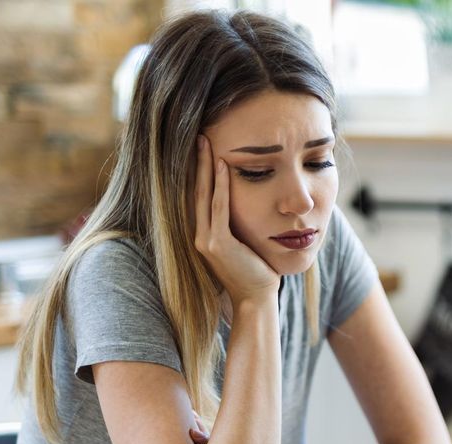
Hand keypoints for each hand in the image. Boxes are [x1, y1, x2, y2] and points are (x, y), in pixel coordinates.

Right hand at [193, 135, 279, 302]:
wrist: (256, 300)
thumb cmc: (257, 273)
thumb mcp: (245, 245)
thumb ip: (238, 226)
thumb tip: (250, 206)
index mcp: (205, 235)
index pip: (199, 197)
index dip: (198, 173)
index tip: (202, 149)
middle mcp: (199, 235)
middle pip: (195, 190)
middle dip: (196, 163)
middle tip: (198, 135)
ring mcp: (205, 240)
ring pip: (203, 195)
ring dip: (205, 166)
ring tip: (205, 142)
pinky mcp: (217, 244)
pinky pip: (218, 207)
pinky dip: (220, 185)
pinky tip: (223, 165)